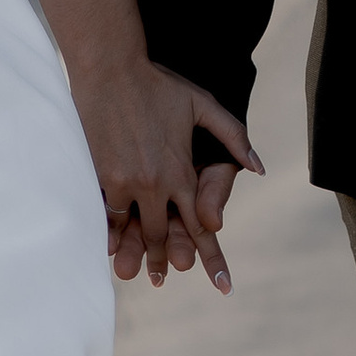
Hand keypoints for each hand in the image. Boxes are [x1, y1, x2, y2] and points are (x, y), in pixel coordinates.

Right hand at [69, 54, 260, 291]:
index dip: (212, 258)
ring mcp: (124, 182)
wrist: (110, 68)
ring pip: (131, 228)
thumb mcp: (203, 105)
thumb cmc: (158, 84)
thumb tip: (257, 167)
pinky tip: (107, 246)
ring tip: (131, 273)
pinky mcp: (98, 175)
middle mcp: (154, 184)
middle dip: (165, 261)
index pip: (201, 226)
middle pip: (161, 235)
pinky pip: (105, 212)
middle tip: (164, 280)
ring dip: (133, 253)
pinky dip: (107, 230)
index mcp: (182, 173)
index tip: (224, 287)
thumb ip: (233, 136)